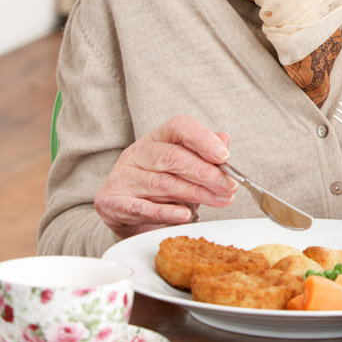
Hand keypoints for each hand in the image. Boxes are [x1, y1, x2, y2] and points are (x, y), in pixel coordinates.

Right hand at [94, 115, 236, 238]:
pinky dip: (166, 212)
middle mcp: (138, 153)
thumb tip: (223, 140)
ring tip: (219, 200)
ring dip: (195, 193)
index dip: (202, 140)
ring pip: (162, 183)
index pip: (179, 127)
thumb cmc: (163, 183)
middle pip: (172, 157)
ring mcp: (123, 176)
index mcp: (158, 137)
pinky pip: (142, 207)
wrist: (126, 210)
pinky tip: (184, 215)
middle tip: (229, 186)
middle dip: (205, 173)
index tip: (224, 156)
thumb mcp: (186, 164)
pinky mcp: (112, 201)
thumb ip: (205, 153)